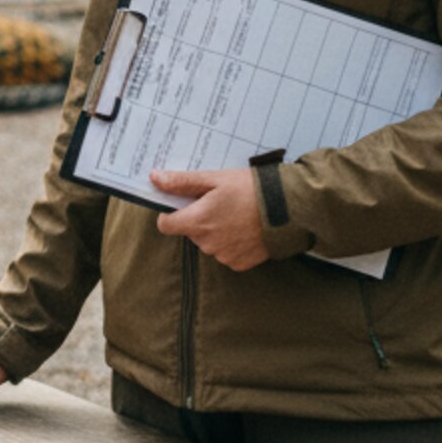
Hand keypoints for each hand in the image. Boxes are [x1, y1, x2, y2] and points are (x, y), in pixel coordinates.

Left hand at [152, 167, 269, 272]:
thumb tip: (154, 178)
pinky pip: (226, 253)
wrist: (287, 209)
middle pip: (190, 232)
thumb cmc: (250, 190)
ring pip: (208, 242)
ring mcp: (224, 256)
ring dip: (216, 231)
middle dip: (199, 218)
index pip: (165, 225)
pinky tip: (245, 228)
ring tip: (237, 213)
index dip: (171, 213)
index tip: (184, 204)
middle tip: (219, 202)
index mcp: (197, 222)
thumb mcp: (214, 179)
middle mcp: (207, 243)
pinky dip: (232, 242)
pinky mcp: (240, 264)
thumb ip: (182, 182)